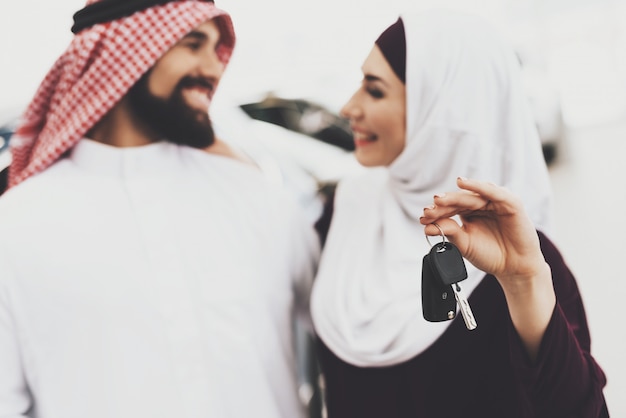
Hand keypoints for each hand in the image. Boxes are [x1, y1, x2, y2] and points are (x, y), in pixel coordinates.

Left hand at [421, 177, 555, 359]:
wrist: (515, 268)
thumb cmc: (491, 255)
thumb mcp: (465, 244)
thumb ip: (449, 233)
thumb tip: (426, 228)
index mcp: (468, 213)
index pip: (450, 208)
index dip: (436, 212)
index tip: (423, 218)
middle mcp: (481, 204)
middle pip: (459, 200)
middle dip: (442, 204)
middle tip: (429, 210)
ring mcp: (495, 202)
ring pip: (472, 195)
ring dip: (455, 196)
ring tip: (439, 199)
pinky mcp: (510, 203)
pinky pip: (493, 192)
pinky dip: (479, 186)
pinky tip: (463, 184)